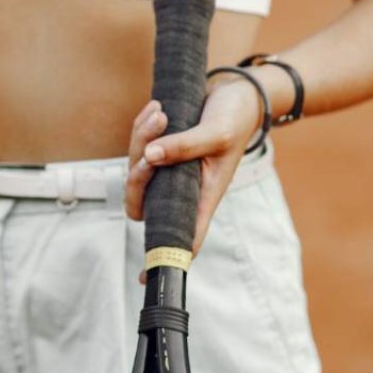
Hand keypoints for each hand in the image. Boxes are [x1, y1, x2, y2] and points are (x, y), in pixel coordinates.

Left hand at [124, 74, 265, 255]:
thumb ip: (186, 146)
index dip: (164, 257)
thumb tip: (150, 158)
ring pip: (135, 168)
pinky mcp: (158, 150)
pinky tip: (155, 108)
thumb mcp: (216, 133)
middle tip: (152, 142)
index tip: (146, 279)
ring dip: (141, 137)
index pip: (181, 235)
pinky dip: (141, 127)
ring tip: (160, 113)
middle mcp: (181, 188)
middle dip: (136, 174)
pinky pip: (136, 145)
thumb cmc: (235, 119)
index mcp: (202, 196)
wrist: (236, 94)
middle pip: (141, 201)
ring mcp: (167, 170)